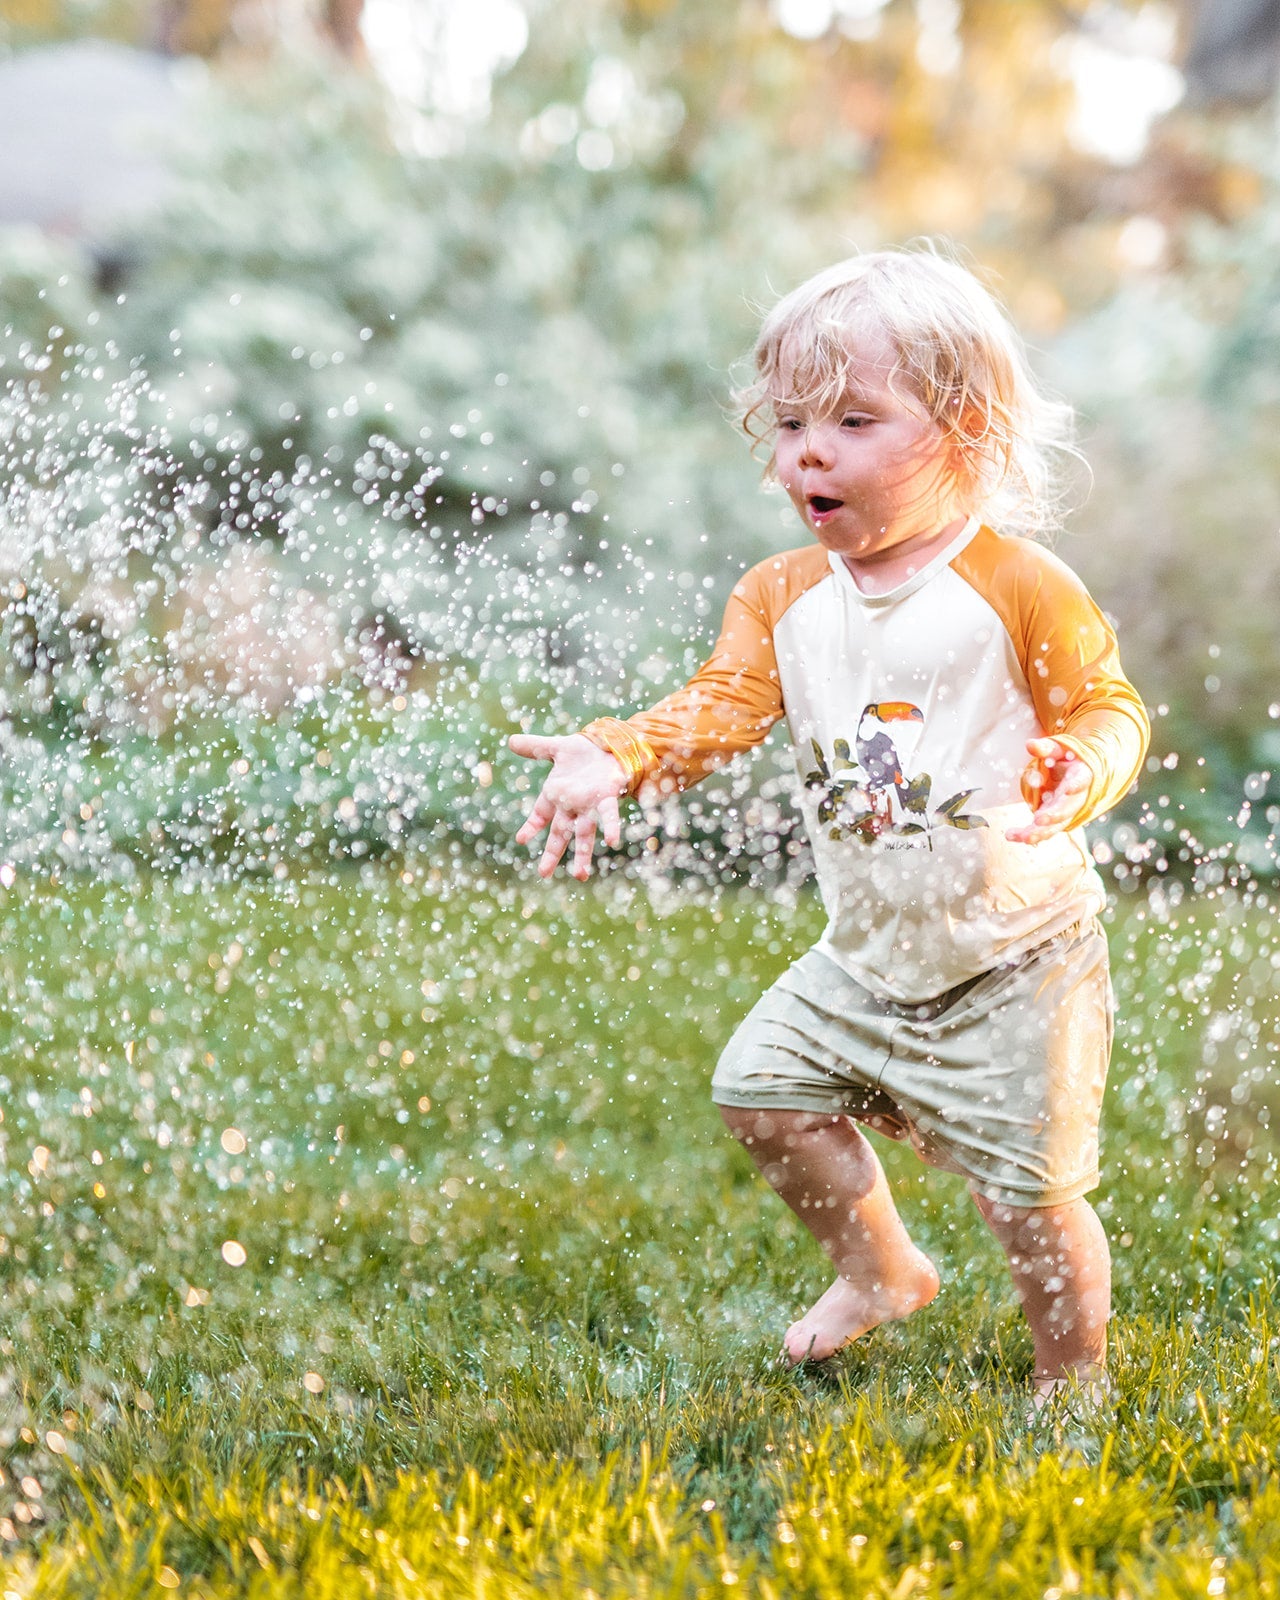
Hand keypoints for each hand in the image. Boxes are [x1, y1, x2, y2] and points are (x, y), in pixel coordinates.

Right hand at [508, 732, 628, 879]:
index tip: (520, 839)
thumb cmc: (585, 751)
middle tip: (543, 873)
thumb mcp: (557, 748)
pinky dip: (610, 827)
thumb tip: (510, 740)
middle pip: (560, 833)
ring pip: (584, 833)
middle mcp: (572, 805)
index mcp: (557, 795)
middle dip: (552, 853)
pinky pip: (608, 815)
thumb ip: (535, 747)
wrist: (612, 745)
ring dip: (583, 854)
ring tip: (580, 875)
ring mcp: (590, 805)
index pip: (540, 815)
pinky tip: (611, 841)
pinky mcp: (608, 798)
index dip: (531, 826)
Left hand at [1005, 737, 1091, 843]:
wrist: (1079, 773)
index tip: (1068, 790)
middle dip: (1054, 816)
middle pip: (1067, 809)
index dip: (1075, 786)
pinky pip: (1044, 830)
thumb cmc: (1067, 759)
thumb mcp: (1058, 749)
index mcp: (1080, 776)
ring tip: (1022, 837)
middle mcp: (1076, 798)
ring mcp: (1066, 811)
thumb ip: (1045, 748)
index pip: (1080, 781)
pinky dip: (1028, 834)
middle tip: (1038, 820)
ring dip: (1040, 833)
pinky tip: (1011, 836)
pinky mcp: (1055, 820)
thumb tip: (1029, 744)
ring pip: (1056, 826)